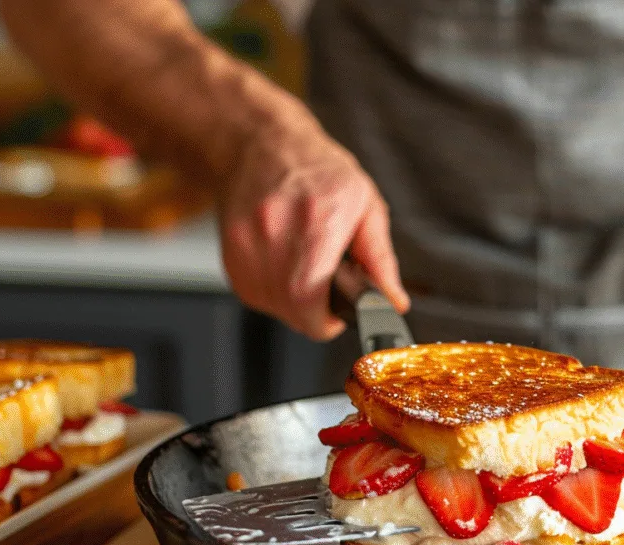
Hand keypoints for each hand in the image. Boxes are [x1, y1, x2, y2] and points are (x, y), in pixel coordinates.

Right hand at [217, 108, 409, 339]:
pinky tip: (284, 265)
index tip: (338, 312)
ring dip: (293, 303)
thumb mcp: (366, 206)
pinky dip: (272, 291)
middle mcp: (276, 236)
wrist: (263, 143)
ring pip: (272, 307)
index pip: (311, 306)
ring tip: (305, 270)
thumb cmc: (317, 170)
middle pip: (293, 312)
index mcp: (317, 225)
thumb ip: (380, 260)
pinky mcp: (230, 253)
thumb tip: (393, 301)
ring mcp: (246, 246)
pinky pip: (254, 294)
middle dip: (315, 312)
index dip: (328, 321)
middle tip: (327, 289)